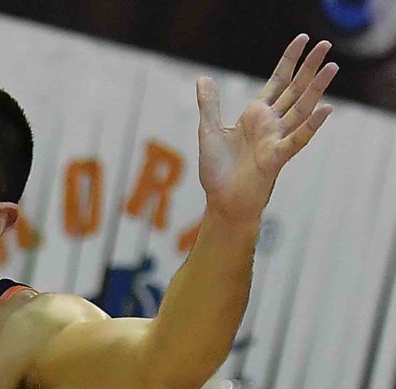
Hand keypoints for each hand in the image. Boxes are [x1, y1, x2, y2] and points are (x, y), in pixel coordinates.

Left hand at [197, 35, 336, 222]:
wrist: (222, 201)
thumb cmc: (218, 170)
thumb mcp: (209, 131)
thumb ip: (209, 105)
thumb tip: (203, 78)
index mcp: (257, 115)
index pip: (278, 81)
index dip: (289, 60)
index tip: (303, 40)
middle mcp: (271, 124)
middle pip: (295, 90)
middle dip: (309, 67)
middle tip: (327, 44)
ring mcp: (276, 139)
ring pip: (301, 110)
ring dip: (316, 89)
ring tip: (331, 67)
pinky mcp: (276, 158)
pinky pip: (296, 140)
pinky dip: (310, 126)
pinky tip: (325, 109)